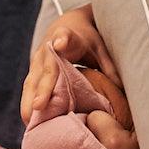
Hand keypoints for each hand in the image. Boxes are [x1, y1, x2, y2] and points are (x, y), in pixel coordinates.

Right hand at [20, 4, 118, 122]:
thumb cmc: (86, 39)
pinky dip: (27, 104)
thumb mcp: (101, 47)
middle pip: (47, 68)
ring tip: (29, 122)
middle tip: (38, 106)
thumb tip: (121, 88)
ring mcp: (37, 61)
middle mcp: (48, 48)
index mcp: (68, 37)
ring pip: (32, 81)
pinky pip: (29, 89)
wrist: (65, 25)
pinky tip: (29, 122)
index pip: (66, 37)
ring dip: (29, 101)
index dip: (63, 40)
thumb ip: (109, 66)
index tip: (61, 43)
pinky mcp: (32, 72)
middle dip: (43, 87)